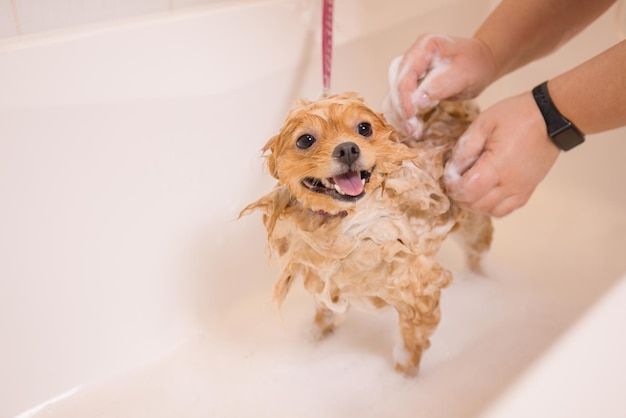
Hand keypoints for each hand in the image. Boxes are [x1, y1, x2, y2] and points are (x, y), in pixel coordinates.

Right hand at [384, 34, 497, 138]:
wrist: (482, 62)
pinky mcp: (412, 82)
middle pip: (396, 84)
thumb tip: (415, 101)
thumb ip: (438, 86)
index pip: (405, 74)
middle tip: (411, 128)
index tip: (409, 115)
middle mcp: (413, 56)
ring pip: (396, 94)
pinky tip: (413, 127)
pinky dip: (406, 114)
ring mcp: (411, 69)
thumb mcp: (461, 75)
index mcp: (424, 47)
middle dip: (401, 108)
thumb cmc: (475, 64)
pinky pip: (403, 99)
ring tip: (413, 131)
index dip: (404, 97)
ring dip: (401, 114)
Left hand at [443, 91, 560, 216]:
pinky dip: (491, 207)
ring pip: (490, 211)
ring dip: (474, 205)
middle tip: (455, 182)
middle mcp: (510, 183)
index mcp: (497, 166)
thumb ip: (465, 147)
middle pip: (477, 205)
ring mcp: (521, 189)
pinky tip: (485, 193)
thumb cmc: (517, 116)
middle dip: (460, 197)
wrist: (552, 117)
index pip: (468, 191)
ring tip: (468, 189)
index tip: (449, 177)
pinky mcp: (528, 190)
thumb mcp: (484, 123)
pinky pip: (506, 210)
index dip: (453, 188)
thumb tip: (452, 168)